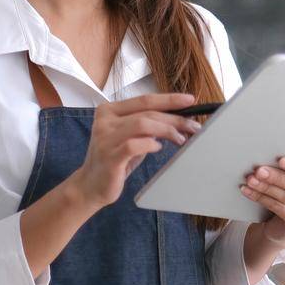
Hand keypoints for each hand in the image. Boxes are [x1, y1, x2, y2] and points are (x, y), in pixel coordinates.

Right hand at [66, 92, 202, 209]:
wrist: (91, 185)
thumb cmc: (116, 159)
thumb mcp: (131, 137)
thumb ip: (147, 125)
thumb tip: (179, 118)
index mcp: (110, 110)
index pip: (145, 99)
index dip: (169, 99)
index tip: (190, 100)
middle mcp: (105, 120)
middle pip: (147, 112)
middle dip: (175, 119)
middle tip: (193, 126)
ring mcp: (105, 137)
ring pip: (143, 124)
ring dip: (167, 130)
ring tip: (180, 139)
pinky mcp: (109, 156)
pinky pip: (134, 145)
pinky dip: (151, 144)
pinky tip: (158, 147)